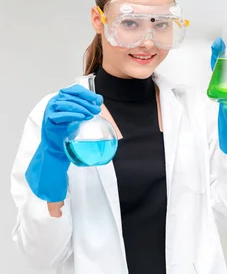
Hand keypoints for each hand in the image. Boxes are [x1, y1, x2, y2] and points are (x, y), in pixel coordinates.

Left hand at [25, 84, 102, 202]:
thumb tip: (56, 215)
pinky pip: (69, 94)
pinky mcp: (63, 107)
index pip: (54, 118)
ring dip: (82, 98)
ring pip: (66, 97)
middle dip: (78, 104)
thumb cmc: (52, 166)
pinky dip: (80, 93)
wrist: (47, 158)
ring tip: (97, 105)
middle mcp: (50, 121)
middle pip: (61, 104)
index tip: (82, 116)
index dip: (67, 114)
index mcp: (50, 135)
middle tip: (94, 111)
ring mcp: (56, 112)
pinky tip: (94, 98)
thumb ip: (54, 199)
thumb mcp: (53, 181)